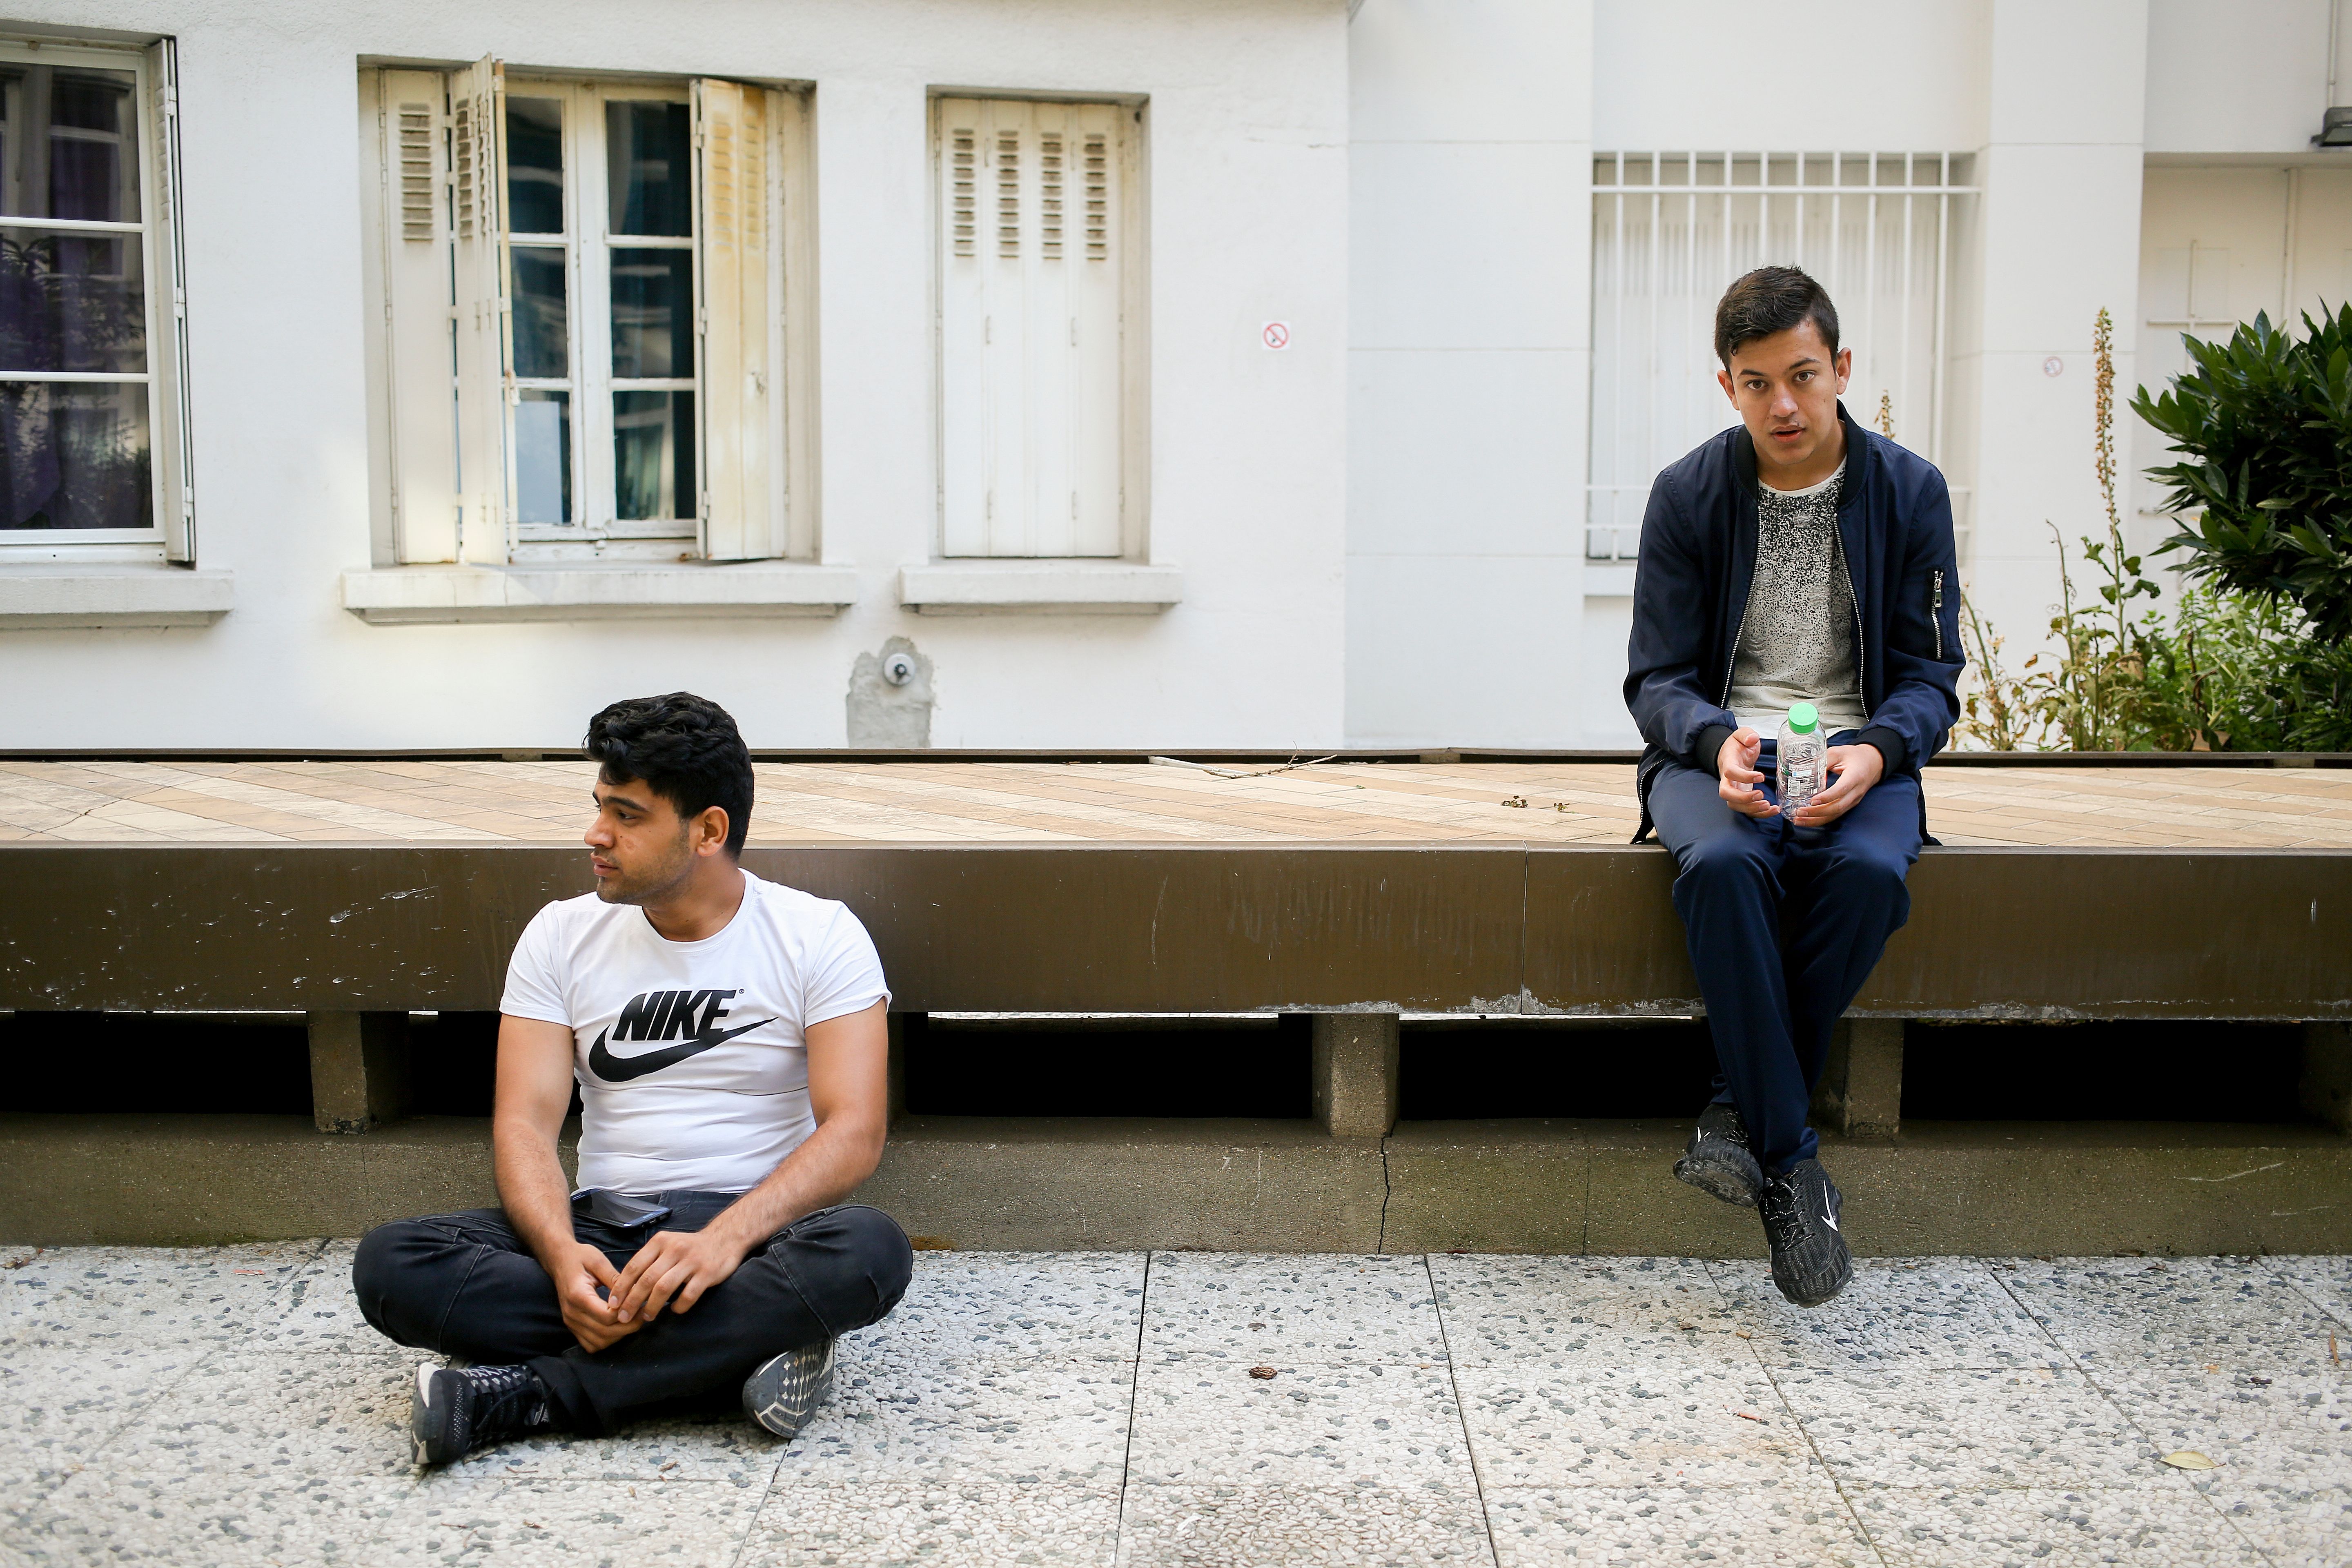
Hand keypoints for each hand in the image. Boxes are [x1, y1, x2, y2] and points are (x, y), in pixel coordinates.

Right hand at [549, 1241, 636, 1353]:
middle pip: (604, 1333)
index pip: (606, 1317)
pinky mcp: (572, 1326)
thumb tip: (635, 1292)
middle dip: (628, 1327)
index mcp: (578, 1296)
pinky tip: (616, 1327)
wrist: (560, 1260)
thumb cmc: (580, 1257)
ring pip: (599, 1342)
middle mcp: (572, 1313)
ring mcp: (570, 1322)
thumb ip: (615, 1278)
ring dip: (618, 1336)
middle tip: (642, 1314)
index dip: (627, 1314)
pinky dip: (606, 1340)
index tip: (641, 1304)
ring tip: (631, 1320)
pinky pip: (591, 1344)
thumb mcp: (599, 1261)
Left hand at [609, 1224, 752, 1325]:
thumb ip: (649, 1262)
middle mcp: (674, 1249)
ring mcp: (692, 1261)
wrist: (725, 1238)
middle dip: (632, 1301)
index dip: (621, 1287)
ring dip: (652, 1306)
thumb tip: (625, 1288)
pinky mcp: (707, 1272)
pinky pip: (689, 1294)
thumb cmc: (689, 1247)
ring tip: (647, 1317)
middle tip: (624, 1317)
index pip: (634, 1266)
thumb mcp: (667, 1246)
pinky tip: (675, 1310)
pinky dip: (679, 1306)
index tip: (613, 1303)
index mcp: (660, 1242)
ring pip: (664, 1287)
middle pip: (646, 1279)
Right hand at [1715, 728, 1776, 817]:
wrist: (1732, 755)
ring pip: (1735, 805)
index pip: (1730, 772)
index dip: (1744, 777)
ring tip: (1768, 806)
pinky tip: (1772, 810)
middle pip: (1726, 794)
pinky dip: (1758, 813)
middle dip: (1743, 798)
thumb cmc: (1737, 746)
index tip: (1761, 776)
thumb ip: (1746, 734)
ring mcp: (1734, 789)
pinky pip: (1746, 809)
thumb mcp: (1741, 734)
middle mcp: (1727, 779)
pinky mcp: (1742, 796)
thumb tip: (1752, 739)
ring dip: (1751, 809)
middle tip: (1761, 795)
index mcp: (1728, 763)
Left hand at [1791, 743, 1883, 826]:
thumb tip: (1802, 767)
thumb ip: (1823, 759)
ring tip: (1799, 820)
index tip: (1812, 801)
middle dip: (1817, 812)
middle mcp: (1856, 792)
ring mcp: (1853, 800)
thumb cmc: (1855, 756)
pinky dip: (1820, 819)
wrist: (1873, 763)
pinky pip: (1835, 815)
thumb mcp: (1839, 752)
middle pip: (1837, 807)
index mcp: (1855, 776)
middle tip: (1799, 812)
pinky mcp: (1849, 805)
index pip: (1841, 790)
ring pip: (1835, 814)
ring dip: (1816, 820)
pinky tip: (1807, 820)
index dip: (1827, 797)